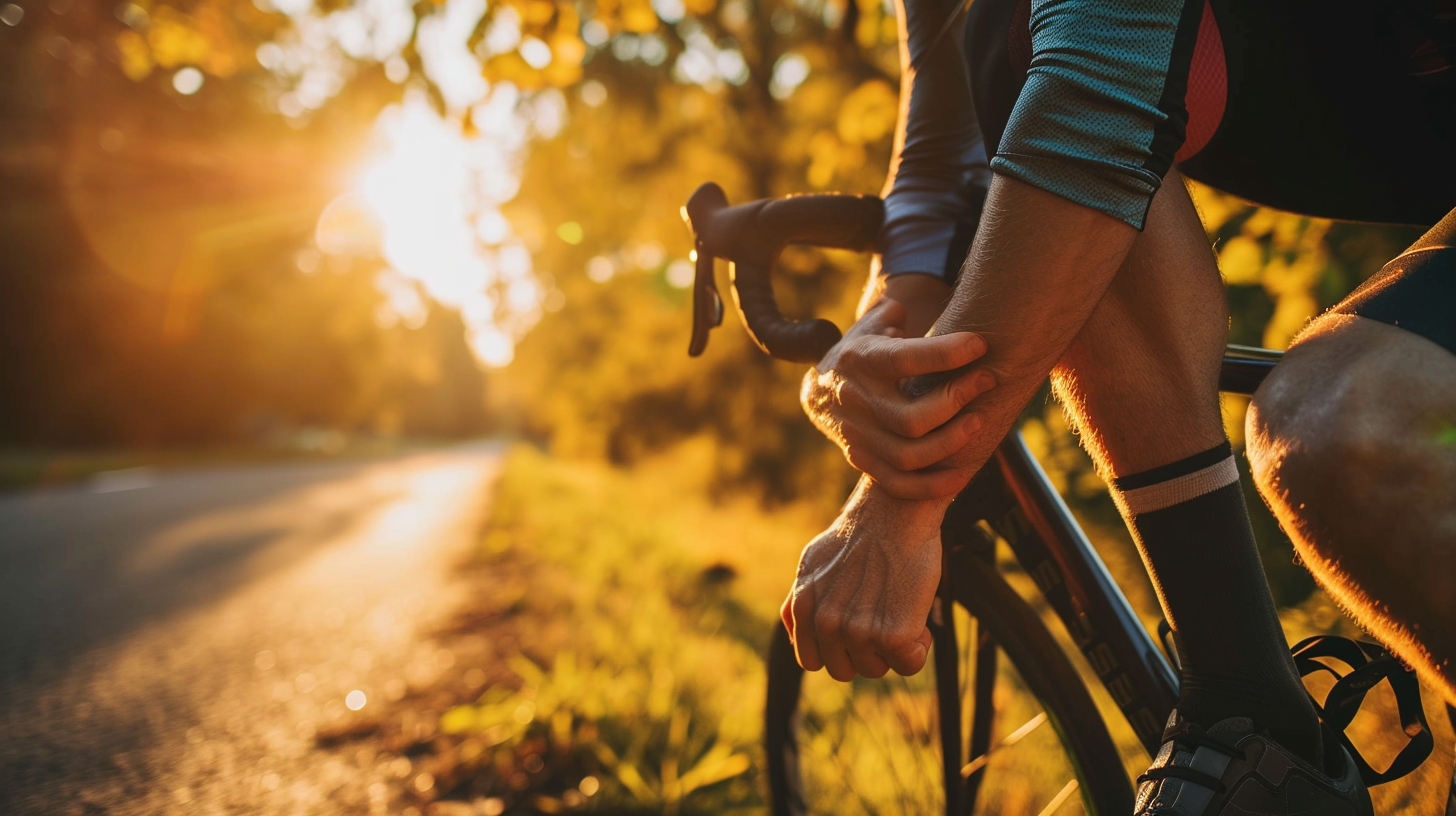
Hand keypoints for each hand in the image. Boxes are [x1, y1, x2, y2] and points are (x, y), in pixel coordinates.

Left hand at [780, 477, 949, 679]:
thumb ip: (802, 598)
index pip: (812, 661)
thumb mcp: (814, 562)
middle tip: (881, 619)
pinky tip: (918, 618)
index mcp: (804, 609)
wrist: (896, 512)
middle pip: (844, 670)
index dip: (836, 649)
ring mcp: (857, 632)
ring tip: (900, 611)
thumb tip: (795, 626)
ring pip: (876, 669)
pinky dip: (919, 647)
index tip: (855, 630)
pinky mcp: (892, 635)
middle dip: (863, 652)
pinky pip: (909, 664)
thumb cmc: (862, 533)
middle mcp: (826, 624)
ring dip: (891, 648)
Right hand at [801, 298, 995, 498]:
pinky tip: (962, 475)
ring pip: (908, 455)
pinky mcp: (861, 460)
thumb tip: (902, 311)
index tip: (980, 345)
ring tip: (980, 420)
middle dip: (956, 400)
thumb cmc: (863, 352)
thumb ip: (890, 316)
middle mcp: (854, 401)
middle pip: (910, 417)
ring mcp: (856, 435)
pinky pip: (897, 484)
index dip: (945, 354)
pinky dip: (931, 486)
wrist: (819, 391)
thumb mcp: (871, 326)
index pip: (903, 360)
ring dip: (950, 442)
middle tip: (989, 380)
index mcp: (858, 360)